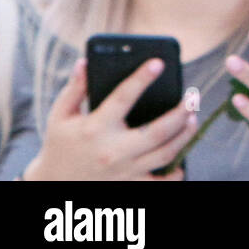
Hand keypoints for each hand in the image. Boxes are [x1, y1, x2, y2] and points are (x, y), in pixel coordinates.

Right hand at [22, 58, 194, 180]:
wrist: (53, 185)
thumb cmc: (60, 145)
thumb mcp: (60, 116)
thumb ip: (75, 89)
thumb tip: (86, 61)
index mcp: (95, 128)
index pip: (122, 98)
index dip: (141, 78)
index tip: (159, 62)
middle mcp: (112, 151)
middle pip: (157, 131)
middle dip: (181, 113)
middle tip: (194, 97)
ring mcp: (123, 172)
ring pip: (165, 154)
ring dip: (185, 135)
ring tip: (193, 119)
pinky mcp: (129, 186)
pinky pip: (160, 182)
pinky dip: (175, 173)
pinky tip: (182, 160)